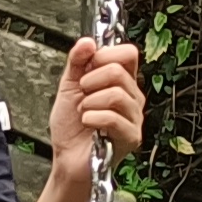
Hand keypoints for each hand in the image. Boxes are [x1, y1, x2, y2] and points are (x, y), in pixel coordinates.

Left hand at [43, 37, 148, 201]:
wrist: (67, 159)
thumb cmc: (71, 128)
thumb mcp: (68, 87)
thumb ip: (76, 62)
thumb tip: (87, 42)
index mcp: (122, 82)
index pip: (128, 53)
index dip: (104, 55)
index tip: (87, 68)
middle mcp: (133, 97)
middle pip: (119, 71)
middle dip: (90, 81)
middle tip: (82, 95)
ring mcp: (135, 117)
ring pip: (117, 94)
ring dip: (90, 103)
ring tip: (85, 113)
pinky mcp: (132, 137)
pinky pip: (113, 118)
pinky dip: (92, 119)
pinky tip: (88, 125)